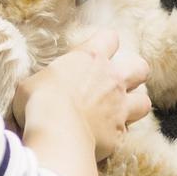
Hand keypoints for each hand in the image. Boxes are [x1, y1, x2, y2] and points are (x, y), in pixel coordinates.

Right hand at [15, 30, 151, 160]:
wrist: (56, 131)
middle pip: (140, 68)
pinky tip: (105, 137)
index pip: (109, 38)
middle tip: (119, 81)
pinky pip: (126, 132)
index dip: (107, 43)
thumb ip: (45, 83)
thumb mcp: (32, 84)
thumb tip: (38, 89)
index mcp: (90, 59)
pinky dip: (117, 134)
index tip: (99, 51)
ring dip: (135, 105)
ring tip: (121, 111)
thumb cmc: (39, 102)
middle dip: (135, 73)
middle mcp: (111, 79)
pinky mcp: (119, 134)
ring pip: (144, 102)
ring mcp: (119, 107)